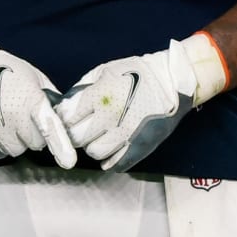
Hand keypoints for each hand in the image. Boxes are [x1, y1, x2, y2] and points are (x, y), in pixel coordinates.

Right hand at [0, 14, 76, 167]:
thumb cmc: (3, 68)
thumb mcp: (33, 76)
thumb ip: (50, 97)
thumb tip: (64, 116)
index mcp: (29, 99)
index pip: (48, 126)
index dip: (61, 145)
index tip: (68, 161)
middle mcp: (11, 117)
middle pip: (35, 143)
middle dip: (34, 133)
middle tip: (24, 115)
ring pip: (16, 150)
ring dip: (17, 140)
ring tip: (7, 118)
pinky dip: (0, 143)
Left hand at [56, 39, 200, 170]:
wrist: (172, 81)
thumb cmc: (136, 73)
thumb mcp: (105, 71)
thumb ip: (82, 89)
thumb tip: (64, 106)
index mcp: (99, 96)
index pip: (68, 118)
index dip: (66, 118)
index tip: (71, 117)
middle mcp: (110, 118)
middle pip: (78, 138)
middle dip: (77, 133)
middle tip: (84, 127)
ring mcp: (125, 135)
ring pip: (94, 153)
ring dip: (94, 145)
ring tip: (101, 136)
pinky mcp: (139, 148)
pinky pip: (115, 165)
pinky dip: (110, 159)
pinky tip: (112, 147)